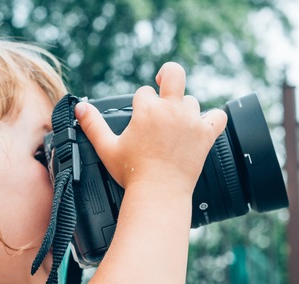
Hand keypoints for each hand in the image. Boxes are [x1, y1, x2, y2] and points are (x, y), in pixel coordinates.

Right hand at [74, 62, 227, 195]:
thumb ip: (93, 125)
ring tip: (175, 125)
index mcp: (146, 110)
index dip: (140, 103)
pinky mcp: (206, 135)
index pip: (144, 93)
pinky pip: (218, 117)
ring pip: (191, 100)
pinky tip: (204, 124)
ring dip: (183, 108)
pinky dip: (213, 119)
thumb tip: (80, 107)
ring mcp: (191, 121)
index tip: (139, 117)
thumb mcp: (107, 148)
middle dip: (167, 74)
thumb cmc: (133, 173)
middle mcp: (171, 110)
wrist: (159, 193)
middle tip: (163, 82)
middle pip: (174, 74)